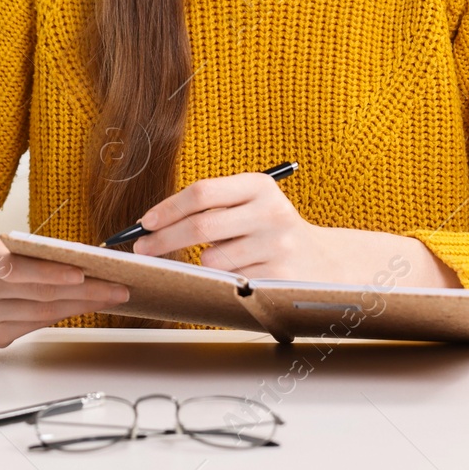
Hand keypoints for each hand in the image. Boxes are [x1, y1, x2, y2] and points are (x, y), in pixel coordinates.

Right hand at [0, 234, 130, 349]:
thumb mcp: (3, 246)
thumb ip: (32, 252)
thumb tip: (86, 259)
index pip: (12, 265)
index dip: (47, 271)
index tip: (80, 272)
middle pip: (37, 292)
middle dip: (83, 289)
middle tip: (117, 284)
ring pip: (41, 312)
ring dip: (82, 304)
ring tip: (111, 295)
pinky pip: (35, 327)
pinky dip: (65, 316)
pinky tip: (87, 307)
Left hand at [129, 173, 462, 288]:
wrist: (326, 264)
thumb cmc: (270, 234)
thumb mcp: (251, 207)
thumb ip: (211, 209)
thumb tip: (152, 225)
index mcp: (259, 186)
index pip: (202, 192)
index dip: (167, 208)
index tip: (144, 223)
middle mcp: (271, 211)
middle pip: (201, 226)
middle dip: (164, 240)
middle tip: (143, 250)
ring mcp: (277, 245)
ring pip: (212, 260)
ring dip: (201, 266)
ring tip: (216, 263)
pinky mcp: (278, 275)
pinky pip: (229, 282)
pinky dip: (220, 283)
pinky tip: (232, 278)